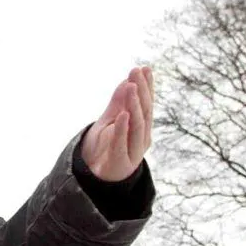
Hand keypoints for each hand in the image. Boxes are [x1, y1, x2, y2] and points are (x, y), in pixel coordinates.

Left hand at [80, 66, 153, 181]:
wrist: (98, 177)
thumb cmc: (107, 146)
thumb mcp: (111, 120)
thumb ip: (118, 103)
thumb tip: (127, 81)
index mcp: (141, 127)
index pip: (146, 104)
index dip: (147, 86)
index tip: (144, 68)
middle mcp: (142, 137)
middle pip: (144, 111)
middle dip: (142, 90)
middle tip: (137, 72)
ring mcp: (133, 149)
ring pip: (137, 126)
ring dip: (134, 105)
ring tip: (131, 87)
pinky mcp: (120, 160)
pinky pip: (122, 143)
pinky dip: (123, 128)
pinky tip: (122, 115)